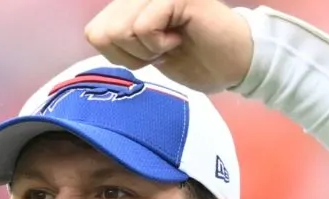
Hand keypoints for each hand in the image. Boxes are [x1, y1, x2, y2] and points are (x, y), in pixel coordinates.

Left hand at [84, 0, 252, 93]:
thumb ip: (118, 40)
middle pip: (103, 34)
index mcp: (129, 4)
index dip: (120, 56)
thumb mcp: (143, 55)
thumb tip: (96, 34)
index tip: (150, 54)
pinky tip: (178, 39)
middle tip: (162, 50)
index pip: (94, 33)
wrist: (234, 63)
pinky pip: (143, 28)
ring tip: (172, 43)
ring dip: (147, 50)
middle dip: (132, 55)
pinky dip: (159, 45)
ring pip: (120, 31)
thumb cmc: (193, 59)